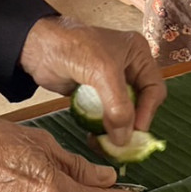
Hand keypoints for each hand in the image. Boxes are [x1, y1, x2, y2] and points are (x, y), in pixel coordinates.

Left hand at [18, 17, 165, 146]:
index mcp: (137, 54)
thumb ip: (118, 106)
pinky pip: (105, 115)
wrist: (36, 47)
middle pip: (140, 103)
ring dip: (117, 129)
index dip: (148, 111)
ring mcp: (110, 81)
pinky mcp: (94, 93)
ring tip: (109, 144)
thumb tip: (125, 139)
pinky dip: (103, 128)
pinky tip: (96, 138)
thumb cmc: (72, 48)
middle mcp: (128, 67)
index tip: (137, 131)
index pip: (154, 88)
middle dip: (132, 123)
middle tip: (123, 143)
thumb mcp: (102, 73)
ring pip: (123, 112)